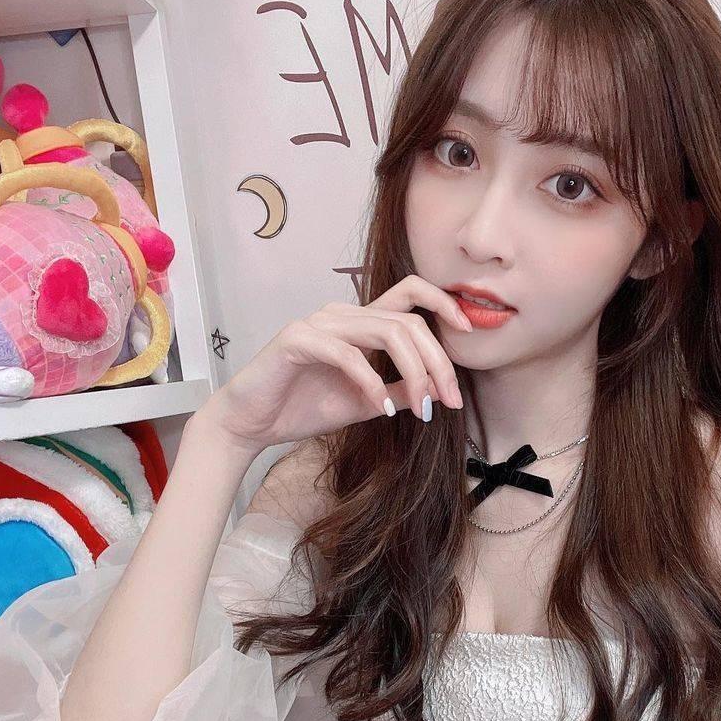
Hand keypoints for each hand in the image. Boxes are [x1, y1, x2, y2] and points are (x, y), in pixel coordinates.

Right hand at [201, 275, 469, 455]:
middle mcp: (341, 314)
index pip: (409, 296)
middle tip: (449, 401)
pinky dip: (372, 382)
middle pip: (407, 321)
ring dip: (413, 372)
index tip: (469, 332)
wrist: (251, 424)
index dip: (443, 304)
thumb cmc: (301, 409)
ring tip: (423, 407)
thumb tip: (435, 389)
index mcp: (357, 323)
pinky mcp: (297, 340)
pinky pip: (348, 354)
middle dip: (438, 361)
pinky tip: (381, 408)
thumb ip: (398, 391)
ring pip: (385, 331)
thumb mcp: (364, 403)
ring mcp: (318, 323)